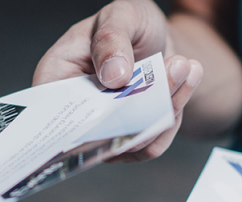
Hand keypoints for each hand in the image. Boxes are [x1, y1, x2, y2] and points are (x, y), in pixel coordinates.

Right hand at [33, 0, 202, 162]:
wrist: (155, 37)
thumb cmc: (128, 23)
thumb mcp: (121, 15)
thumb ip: (112, 40)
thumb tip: (112, 76)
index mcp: (56, 81)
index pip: (54, 117)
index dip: (76, 125)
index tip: (113, 107)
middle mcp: (76, 114)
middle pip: (95, 136)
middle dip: (138, 109)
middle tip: (174, 67)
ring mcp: (102, 132)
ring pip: (129, 143)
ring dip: (164, 108)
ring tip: (184, 65)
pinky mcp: (130, 139)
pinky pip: (150, 145)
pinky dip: (173, 115)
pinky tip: (187, 79)